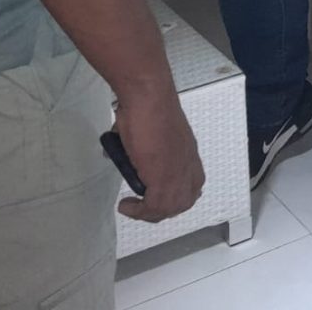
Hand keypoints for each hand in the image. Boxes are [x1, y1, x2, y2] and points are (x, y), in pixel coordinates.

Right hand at [113, 91, 204, 222]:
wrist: (148, 97)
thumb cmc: (147, 107)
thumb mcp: (146, 133)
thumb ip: (139, 148)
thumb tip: (119, 152)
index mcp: (188, 154)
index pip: (192, 185)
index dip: (176, 196)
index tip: (156, 197)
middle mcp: (188, 165)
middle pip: (183, 201)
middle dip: (162, 209)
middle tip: (141, 208)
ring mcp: (179, 173)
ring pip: (171, 207)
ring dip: (150, 213)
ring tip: (132, 208)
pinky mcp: (164, 178)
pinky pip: (155, 207)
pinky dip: (138, 211)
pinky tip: (125, 206)